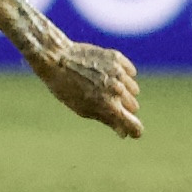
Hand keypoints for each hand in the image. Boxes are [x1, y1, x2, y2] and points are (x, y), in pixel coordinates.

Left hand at [27, 38, 142, 138]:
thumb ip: (107, 120)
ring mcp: (119, 73)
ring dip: (124, 91)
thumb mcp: (83, 109)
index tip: (132, 131)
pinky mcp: (118, 58)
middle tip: (105, 102)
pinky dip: (123, 75)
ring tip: (104, 86)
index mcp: (109, 107)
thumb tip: (124, 133)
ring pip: (133, 89)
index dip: (134, 130)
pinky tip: (108, 74)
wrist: (56, 59)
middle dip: (123, 108)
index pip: (134, 126)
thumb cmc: (66, 88)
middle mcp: (117, 90)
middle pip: (133, 107)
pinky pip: (130, 72)